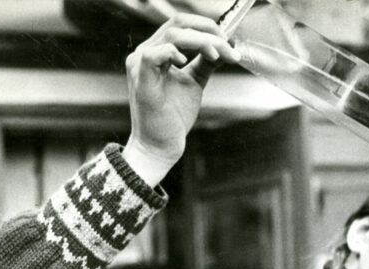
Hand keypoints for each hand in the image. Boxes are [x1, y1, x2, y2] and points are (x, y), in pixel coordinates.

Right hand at [122, 13, 240, 183]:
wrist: (161, 144)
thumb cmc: (173, 115)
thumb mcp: (194, 81)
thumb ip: (205, 63)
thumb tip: (225, 47)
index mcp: (156, 50)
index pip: (181, 24)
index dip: (207, 27)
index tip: (229, 42)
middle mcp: (145, 52)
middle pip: (178, 24)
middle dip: (208, 31)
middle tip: (228, 47)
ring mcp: (140, 64)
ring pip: (172, 35)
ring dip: (201, 42)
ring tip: (218, 55)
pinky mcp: (141, 80)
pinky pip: (154, 55)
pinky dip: (173, 53)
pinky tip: (186, 63)